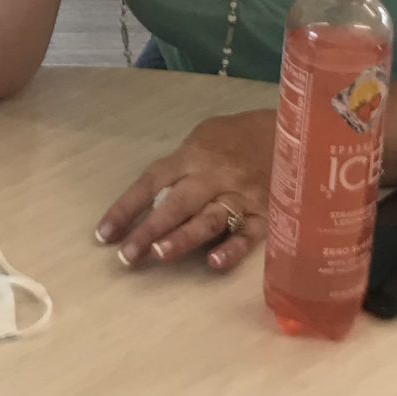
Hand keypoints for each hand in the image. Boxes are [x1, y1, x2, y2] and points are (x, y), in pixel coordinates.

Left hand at [94, 110, 276, 272]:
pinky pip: (247, 234)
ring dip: (183, 238)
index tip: (103, 234)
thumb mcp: (204, 137)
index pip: (152, 182)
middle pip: (176, 204)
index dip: (126, 207)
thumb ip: (181, 165)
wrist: (293, 131)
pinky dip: (231, 249)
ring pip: (209, 219)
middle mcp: (213, 176)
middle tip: (126, 257)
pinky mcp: (266, 213)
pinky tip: (213, 264)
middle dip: (149, 230)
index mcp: (192, 156)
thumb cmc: (238, 136)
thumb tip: (155, 196)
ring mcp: (240, 195)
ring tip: (159, 255)